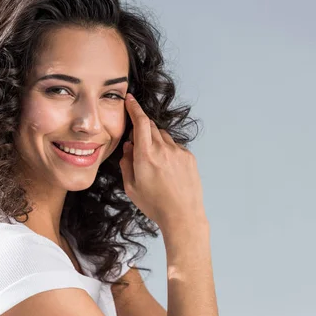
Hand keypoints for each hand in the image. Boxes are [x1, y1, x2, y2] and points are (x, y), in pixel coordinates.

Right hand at [119, 93, 205, 229]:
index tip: (130, 100)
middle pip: (150, 126)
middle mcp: (163, 149)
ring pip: (163, 136)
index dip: (134, 108)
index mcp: (145, 156)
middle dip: (142, 129)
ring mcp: (178, 152)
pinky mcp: (189, 157)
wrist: (182, 215)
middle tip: (138, 144)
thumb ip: (126, 163)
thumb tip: (128, 147)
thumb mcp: (131, 187)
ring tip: (154, 163)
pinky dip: (168, 151)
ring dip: (155, 142)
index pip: (140, 122)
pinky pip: (175, 147)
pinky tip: (167, 170)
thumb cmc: (155, 204)